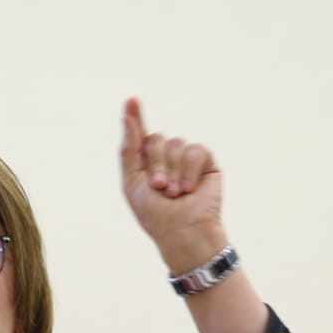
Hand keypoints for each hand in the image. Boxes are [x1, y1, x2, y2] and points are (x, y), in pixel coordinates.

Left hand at [119, 97, 224, 268]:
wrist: (182, 232)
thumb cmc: (154, 214)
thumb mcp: (132, 182)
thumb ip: (128, 150)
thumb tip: (127, 118)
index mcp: (145, 162)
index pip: (140, 134)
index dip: (135, 117)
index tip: (131, 100)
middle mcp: (166, 157)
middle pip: (156, 138)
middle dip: (155, 162)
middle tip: (159, 188)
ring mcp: (186, 159)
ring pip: (176, 143)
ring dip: (172, 170)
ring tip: (175, 194)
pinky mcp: (206, 163)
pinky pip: (195, 150)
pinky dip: (189, 170)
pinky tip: (189, 188)